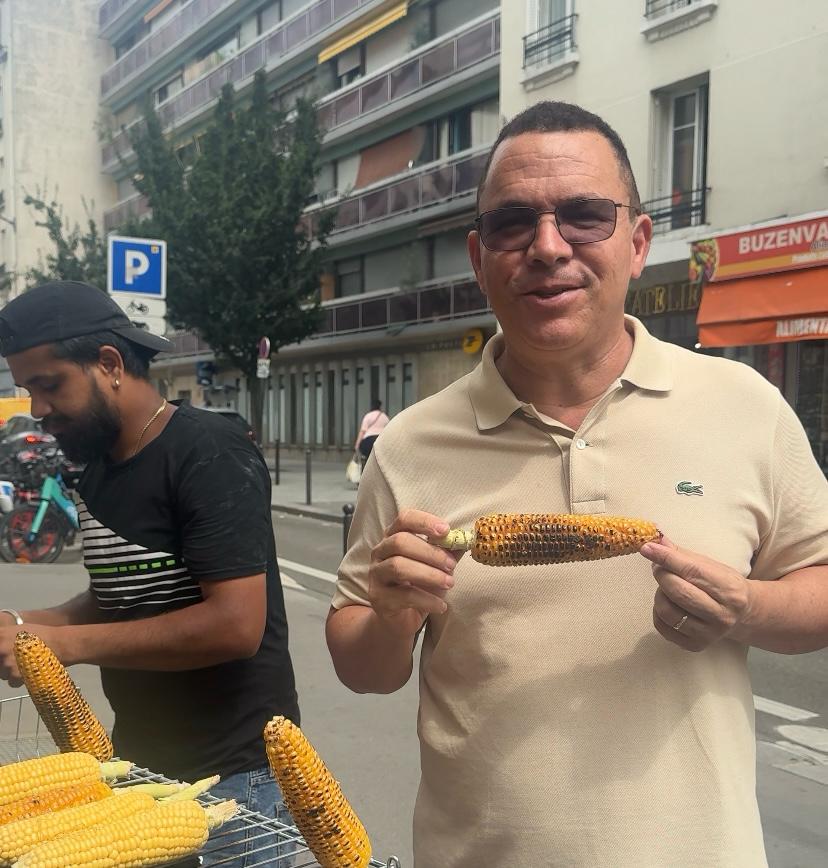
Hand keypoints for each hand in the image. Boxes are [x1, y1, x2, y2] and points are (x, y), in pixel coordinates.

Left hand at [0, 624, 58, 686]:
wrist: (59, 643)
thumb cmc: (41, 634)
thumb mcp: (19, 629)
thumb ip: (4, 637)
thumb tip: (0, 644)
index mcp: (0, 636)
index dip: (0, 653)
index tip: (4, 654)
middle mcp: (0, 650)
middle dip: (3, 663)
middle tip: (16, 659)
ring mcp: (7, 663)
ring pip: (2, 673)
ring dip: (11, 671)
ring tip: (26, 663)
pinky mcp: (15, 676)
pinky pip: (11, 682)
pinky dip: (19, 679)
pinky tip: (29, 671)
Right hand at [368, 509, 460, 639]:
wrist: (400, 618)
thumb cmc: (418, 586)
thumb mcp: (435, 566)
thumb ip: (447, 551)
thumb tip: (465, 540)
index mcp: (394, 536)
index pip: (404, 519)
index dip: (424, 521)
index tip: (446, 530)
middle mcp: (380, 552)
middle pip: (400, 541)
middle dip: (430, 552)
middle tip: (452, 565)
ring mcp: (376, 574)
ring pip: (398, 566)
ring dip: (429, 574)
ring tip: (450, 583)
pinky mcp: (378, 598)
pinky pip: (403, 595)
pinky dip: (426, 600)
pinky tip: (441, 606)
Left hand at [639, 536, 753, 651]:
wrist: (744, 614)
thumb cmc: (723, 585)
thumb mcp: (711, 566)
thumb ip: (683, 555)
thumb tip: (657, 542)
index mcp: (729, 589)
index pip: (692, 571)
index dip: (667, 558)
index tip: (647, 548)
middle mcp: (722, 615)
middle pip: (678, 592)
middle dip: (662, 575)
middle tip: (659, 567)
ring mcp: (709, 634)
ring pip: (667, 610)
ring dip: (660, 594)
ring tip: (667, 587)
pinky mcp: (695, 645)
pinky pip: (662, 626)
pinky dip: (658, 611)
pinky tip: (668, 603)